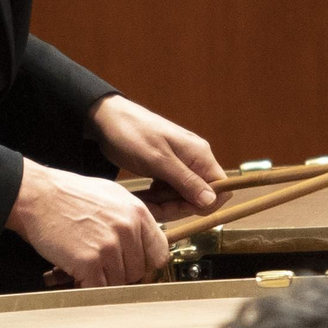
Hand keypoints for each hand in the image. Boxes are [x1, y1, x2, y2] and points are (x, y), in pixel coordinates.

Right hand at [5, 158, 167, 287]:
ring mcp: (110, 246)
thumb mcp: (111, 195)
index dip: (146, 264)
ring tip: (85, 265)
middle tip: (100, 265)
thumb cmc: (68, 195)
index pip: (159, 253)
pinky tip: (77, 274)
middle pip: (138, 271)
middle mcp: (128, 228)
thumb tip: (143, 243)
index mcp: (137, 212)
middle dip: (120, 272)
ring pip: (119, 283)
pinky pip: (99, 289)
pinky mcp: (90, 262)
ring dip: (102, 280)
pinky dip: (87, 287)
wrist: (37, 195)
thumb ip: (131, 218)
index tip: (135, 267)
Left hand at [88, 95, 226, 219]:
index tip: (178, 207)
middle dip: (177, 206)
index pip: (220, 188)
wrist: (107, 119)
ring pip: (183, 197)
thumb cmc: (132, 135)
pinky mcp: (167, 168)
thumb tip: (212, 201)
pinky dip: (158, 198)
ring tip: (143, 200)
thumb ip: (186, 181)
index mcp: (199, 154)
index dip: (204, 204)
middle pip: (199, 197)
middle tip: (151, 207)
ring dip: (164, 204)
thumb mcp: (158, 160)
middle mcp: (195, 159)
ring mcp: (181, 164)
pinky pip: (170, 191)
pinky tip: (145, 195)